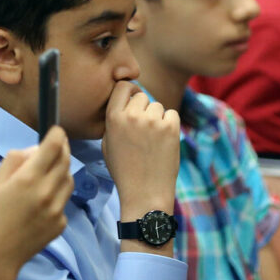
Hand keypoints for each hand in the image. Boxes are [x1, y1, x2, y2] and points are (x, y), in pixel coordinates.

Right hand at [0, 126, 73, 269]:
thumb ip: (16, 160)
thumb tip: (35, 150)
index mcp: (28, 179)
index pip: (53, 146)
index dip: (57, 134)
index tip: (56, 130)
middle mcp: (47, 192)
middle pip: (66, 161)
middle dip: (63, 149)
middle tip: (57, 146)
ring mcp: (57, 209)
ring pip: (69, 180)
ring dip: (62, 171)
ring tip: (47, 174)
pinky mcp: (61, 223)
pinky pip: (64, 201)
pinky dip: (57, 195)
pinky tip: (42, 202)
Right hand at [102, 81, 179, 217]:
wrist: (145, 193)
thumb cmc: (124, 171)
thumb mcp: (107, 144)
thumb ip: (114, 119)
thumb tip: (125, 101)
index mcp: (113, 118)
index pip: (123, 86)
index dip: (129, 92)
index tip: (132, 101)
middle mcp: (133, 116)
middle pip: (142, 96)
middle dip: (143, 108)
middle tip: (143, 130)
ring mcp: (153, 121)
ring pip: (158, 106)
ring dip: (157, 118)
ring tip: (152, 141)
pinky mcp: (171, 128)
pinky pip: (172, 114)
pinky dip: (170, 125)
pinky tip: (163, 142)